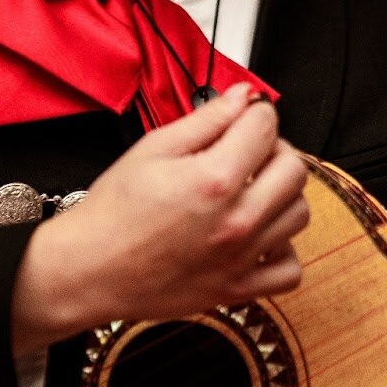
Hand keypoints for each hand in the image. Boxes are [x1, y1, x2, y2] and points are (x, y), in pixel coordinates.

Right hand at [11, 82, 309, 352]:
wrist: (88, 270)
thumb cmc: (112, 212)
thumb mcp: (153, 148)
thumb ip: (206, 120)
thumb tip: (243, 96)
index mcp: (213, 178)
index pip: (266, 127)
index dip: (255, 113)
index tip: (243, 118)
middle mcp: (236, 219)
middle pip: (294, 168)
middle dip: (275, 150)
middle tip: (248, 153)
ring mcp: (241, 258)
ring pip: (299, 214)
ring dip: (282, 196)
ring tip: (252, 192)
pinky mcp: (237, 290)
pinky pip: (290, 271)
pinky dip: (283, 251)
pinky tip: (259, 236)